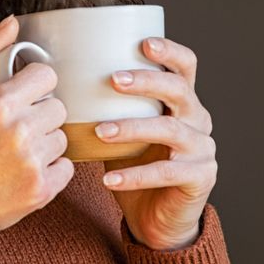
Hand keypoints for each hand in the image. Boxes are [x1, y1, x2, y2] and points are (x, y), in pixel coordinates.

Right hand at [0, 16, 73, 238]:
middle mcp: (19, 131)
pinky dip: (51, 170)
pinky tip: (24, 173)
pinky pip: (67, 167)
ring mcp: (32, 163)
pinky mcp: (42, 190)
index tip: (18, 99)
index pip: (46, 76)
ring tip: (16, 153)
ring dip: (45, 143)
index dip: (33, 85)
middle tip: (14, 130)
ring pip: (63, 137)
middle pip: (58, 107)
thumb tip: (13, 22)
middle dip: (39, 115)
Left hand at [98, 36, 216, 250]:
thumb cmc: (135, 167)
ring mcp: (203, 149)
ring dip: (133, 127)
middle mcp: (198, 120)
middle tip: (113, 80)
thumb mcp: (121, 131)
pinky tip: (109, 178)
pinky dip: (136, 175)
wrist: (157, 219)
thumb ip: (106, 107)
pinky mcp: (200, 177)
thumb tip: (59, 82)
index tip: (143, 43)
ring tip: (100, 131)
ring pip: (171, 130)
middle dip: (146, 81)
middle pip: (180, 90)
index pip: (186, 66)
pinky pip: (167, 172)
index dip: (169, 51)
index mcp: (182, 102)